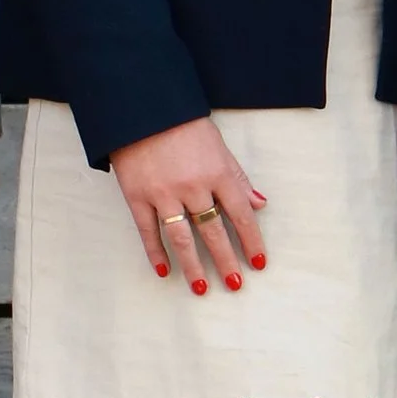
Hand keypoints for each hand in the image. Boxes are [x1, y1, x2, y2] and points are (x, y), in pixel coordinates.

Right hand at [109, 117, 264, 293]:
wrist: (142, 109)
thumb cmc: (184, 126)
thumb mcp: (219, 147)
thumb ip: (238, 178)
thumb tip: (260, 204)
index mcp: (217, 173)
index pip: (240, 214)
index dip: (251, 240)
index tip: (259, 262)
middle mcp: (193, 187)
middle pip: (213, 232)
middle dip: (226, 260)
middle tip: (235, 284)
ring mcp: (163, 194)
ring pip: (181, 238)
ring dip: (193, 266)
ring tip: (202, 288)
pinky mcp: (137, 197)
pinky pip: (148, 232)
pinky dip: (156, 253)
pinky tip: (164, 272)